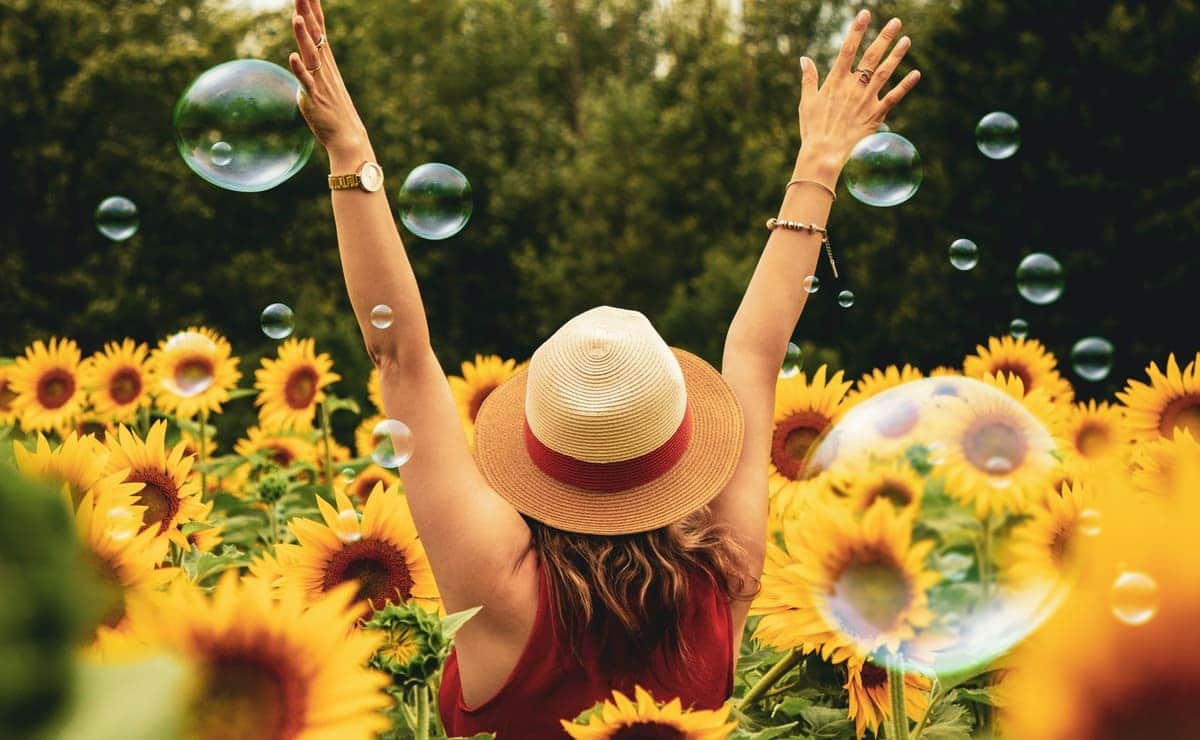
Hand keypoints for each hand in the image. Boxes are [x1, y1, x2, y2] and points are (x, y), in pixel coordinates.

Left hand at [288, 0, 370, 161]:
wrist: (347, 136)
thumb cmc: (334, 111)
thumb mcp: (322, 82)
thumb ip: (311, 68)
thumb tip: (301, 56)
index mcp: (326, 61)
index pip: (319, 28)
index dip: (313, 8)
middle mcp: (324, 67)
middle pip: (315, 34)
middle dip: (307, 12)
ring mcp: (320, 82)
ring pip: (310, 55)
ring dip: (303, 37)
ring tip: (296, 18)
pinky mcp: (314, 98)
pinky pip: (306, 82)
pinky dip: (300, 70)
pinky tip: (293, 57)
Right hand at [795, 9, 920, 176]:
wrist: (824, 154)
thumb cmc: (812, 130)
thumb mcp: (806, 102)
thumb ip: (808, 79)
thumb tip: (804, 59)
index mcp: (835, 81)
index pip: (847, 49)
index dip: (857, 30)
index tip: (865, 13)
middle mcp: (853, 87)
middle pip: (871, 56)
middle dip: (884, 37)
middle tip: (896, 22)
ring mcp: (866, 100)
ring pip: (884, 72)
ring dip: (897, 55)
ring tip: (906, 40)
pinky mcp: (876, 115)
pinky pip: (894, 97)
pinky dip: (905, 85)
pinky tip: (915, 73)